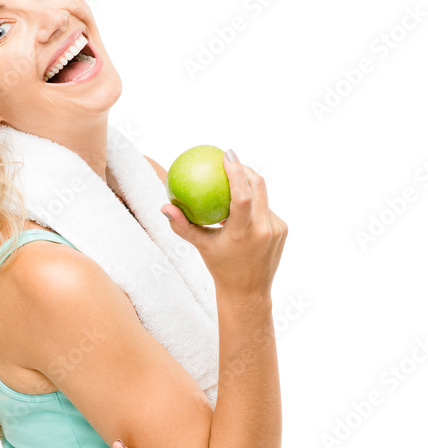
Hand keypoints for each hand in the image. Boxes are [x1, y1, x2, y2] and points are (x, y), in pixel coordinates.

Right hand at [161, 153, 287, 298]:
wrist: (248, 292)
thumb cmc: (220, 267)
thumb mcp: (201, 247)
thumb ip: (183, 226)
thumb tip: (164, 207)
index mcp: (242, 234)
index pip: (242, 195)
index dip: (236, 171)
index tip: (227, 155)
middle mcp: (263, 229)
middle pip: (258, 186)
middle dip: (244, 169)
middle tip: (230, 160)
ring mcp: (276, 229)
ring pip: (263, 196)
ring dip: (249, 186)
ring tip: (234, 179)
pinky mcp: (282, 230)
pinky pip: (267, 208)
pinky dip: (254, 204)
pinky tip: (243, 202)